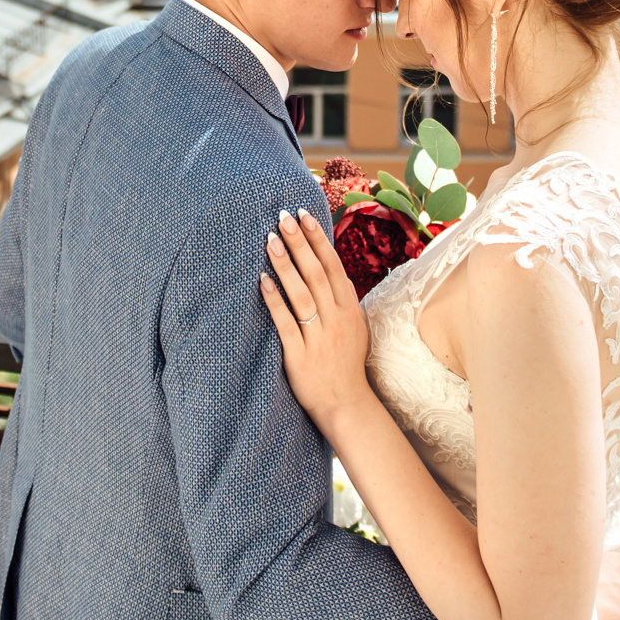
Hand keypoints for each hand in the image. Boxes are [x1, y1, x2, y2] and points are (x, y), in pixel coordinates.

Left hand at [259, 210, 374, 426]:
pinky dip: (274, 300)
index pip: (334, 266)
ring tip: (270, 240)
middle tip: (282, 218)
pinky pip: (286, 322)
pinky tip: (262, 281)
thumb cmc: (347, 363)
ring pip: (301, 294)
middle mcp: (336, 319)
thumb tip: (336, 272)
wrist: (346, 404)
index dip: (319, 239)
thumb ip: (345, 300)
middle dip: (299, 243)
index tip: (305, 216)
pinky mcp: (300, 355)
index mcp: (350, 309)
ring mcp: (319, 337)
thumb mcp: (356, 327)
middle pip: (317, 273)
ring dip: (285, 265)